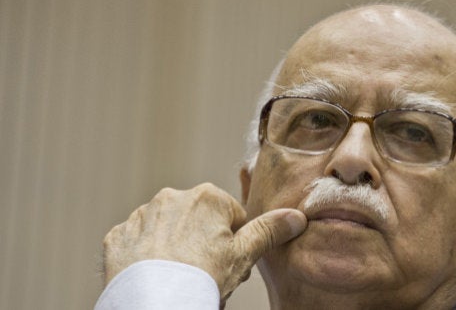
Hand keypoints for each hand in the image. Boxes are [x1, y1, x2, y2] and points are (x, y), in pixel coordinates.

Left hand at [102, 182, 306, 301]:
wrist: (154, 304)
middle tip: (207, 272)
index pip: (232, 216)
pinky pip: (139, 242)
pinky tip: (156, 275)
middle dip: (205, 242)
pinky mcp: (118, 236)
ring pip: (168, 230)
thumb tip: (297, 216)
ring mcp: (142, 216)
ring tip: (180, 276)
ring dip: (176, 246)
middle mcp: (172, 197)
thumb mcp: (244, 255)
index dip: (235, 242)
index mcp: (207, 197)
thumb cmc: (202, 277)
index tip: (230, 262)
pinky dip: (147, 255)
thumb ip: (269, 231)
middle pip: (199, 220)